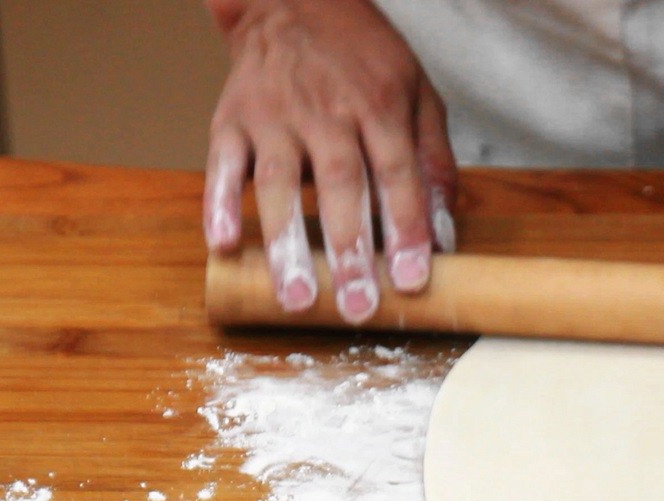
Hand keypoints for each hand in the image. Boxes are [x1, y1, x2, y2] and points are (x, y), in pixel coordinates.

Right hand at [203, 0, 456, 322]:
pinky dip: (218, 204)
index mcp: (379, 106)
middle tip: (356, 308)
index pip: (397, 176)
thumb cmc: (362, 58)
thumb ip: (434, 162)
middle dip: (350, 252)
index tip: (410, 280)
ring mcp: (273, 116)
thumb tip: (445, 234)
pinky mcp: (231, 120)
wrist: (293, 0)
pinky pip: (221, 165)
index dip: (406, 229)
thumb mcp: (418, 93)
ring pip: (278, 184)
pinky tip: (224, 245)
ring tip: (295, 297)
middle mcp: (326, 112)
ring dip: (286, 243)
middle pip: (340, 187)